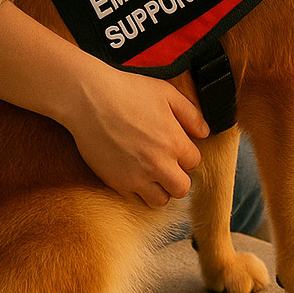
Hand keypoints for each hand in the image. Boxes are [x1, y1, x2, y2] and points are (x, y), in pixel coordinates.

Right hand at [64, 61, 208, 205]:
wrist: (89, 100)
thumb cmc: (127, 92)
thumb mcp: (166, 93)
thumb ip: (191, 114)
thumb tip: (204, 132)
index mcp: (173, 142)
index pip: (194, 162)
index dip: (186, 153)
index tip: (174, 146)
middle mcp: (158, 164)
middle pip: (182, 188)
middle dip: (178, 177)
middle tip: (166, 164)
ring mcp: (137, 176)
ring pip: (160, 200)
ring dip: (159, 188)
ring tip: (150, 172)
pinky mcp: (117, 183)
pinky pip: (135, 197)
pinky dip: (137, 188)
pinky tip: (131, 169)